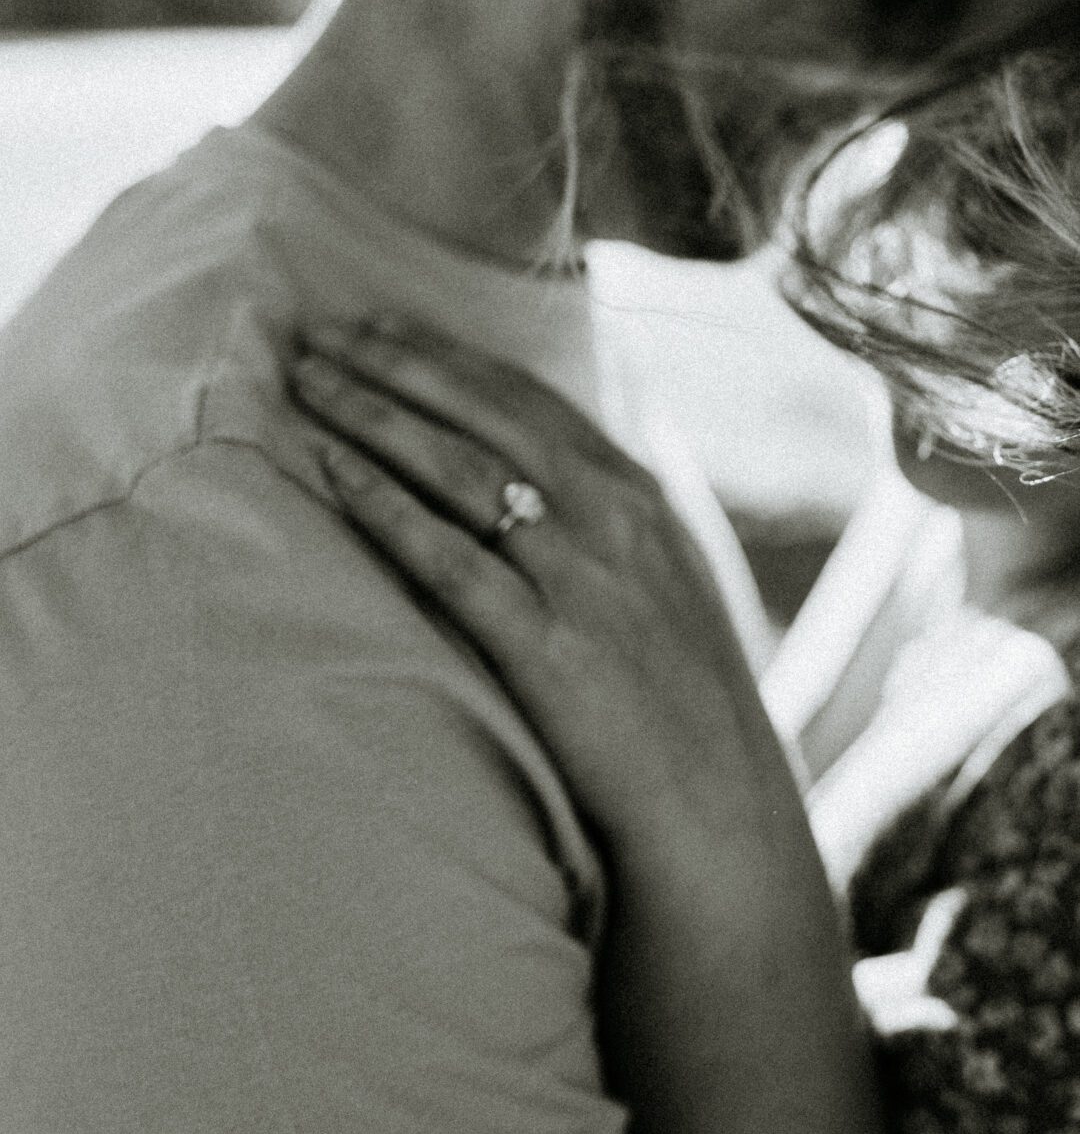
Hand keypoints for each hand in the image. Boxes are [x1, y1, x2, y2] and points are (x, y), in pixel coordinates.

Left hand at [287, 318, 794, 876]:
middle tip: (321, 335)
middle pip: (484, 416)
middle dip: (396, 366)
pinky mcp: (547, 642)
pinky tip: (332, 473)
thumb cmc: (683, 708)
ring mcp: (581, 577)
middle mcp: (612, 518)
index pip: (530, 400)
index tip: (382, 328)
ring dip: (374, 417)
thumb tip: (550, 486)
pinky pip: (449, 557)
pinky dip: (385, 505)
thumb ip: (611, 528)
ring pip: (459, 468)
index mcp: (639, 498)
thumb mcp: (666, 588)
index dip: (448, 359)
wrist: (718, 805)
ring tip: (308, 387)